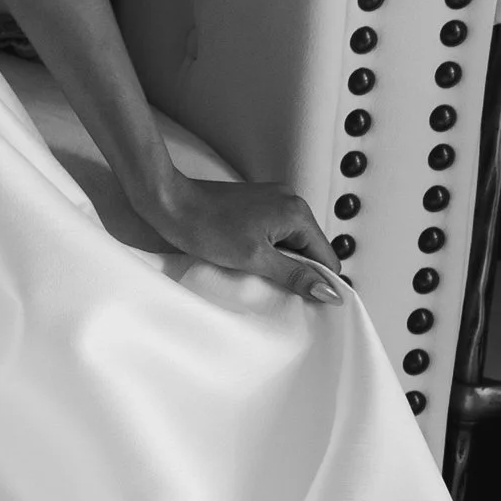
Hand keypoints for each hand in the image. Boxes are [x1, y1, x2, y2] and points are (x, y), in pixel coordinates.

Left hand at [137, 169, 345, 302]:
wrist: (169, 202)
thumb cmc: (206, 228)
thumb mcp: (255, 259)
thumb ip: (296, 275)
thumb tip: (331, 292)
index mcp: (297, 212)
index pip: (327, 257)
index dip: (319, 281)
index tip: (306, 301)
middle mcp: (291, 200)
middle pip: (311, 249)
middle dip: (297, 270)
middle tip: (275, 287)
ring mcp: (273, 199)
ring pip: (291, 242)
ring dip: (280, 260)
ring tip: (258, 272)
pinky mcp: (257, 203)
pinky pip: (275, 232)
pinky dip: (267, 248)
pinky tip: (250, 259)